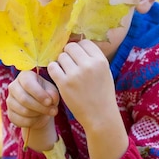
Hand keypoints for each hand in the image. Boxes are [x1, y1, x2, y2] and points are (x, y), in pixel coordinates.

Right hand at [7, 70, 59, 130]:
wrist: (41, 109)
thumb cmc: (47, 95)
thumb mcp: (52, 92)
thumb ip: (52, 94)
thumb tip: (50, 99)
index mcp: (25, 76)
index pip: (28, 83)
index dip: (39, 94)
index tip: (50, 102)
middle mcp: (13, 86)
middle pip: (24, 98)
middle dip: (40, 107)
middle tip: (53, 111)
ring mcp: (10, 100)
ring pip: (23, 110)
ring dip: (38, 114)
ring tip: (47, 113)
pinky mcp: (10, 114)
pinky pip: (20, 120)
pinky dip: (33, 121)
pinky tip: (39, 118)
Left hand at [48, 40, 128, 158]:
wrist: (100, 116)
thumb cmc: (102, 94)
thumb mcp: (105, 72)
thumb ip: (94, 59)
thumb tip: (78, 44)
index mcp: (101, 61)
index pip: (84, 42)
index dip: (79, 48)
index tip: (77, 56)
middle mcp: (89, 65)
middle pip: (71, 47)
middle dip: (68, 54)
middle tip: (70, 64)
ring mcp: (76, 74)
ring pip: (61, 56)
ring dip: (61, 62)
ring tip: (66, 72)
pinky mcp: (64, 84)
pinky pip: (53, 67)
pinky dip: (54, 70)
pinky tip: (59, 76)